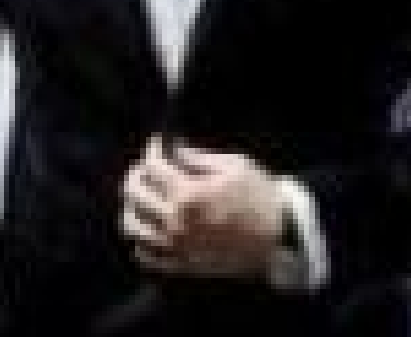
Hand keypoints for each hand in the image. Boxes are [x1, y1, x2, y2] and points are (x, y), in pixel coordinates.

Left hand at [118, 134, 282, 279]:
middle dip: (138, 173)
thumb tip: (172, 149)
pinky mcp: (180, 266)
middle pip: (134, 193)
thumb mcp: (232, 165)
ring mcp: (175, 247)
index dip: (152, 150)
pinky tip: (146, 226)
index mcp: (187, 194)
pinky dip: (139, 239)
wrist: (278, 236)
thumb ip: (195, 156)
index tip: (157, 143)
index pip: (151, 167)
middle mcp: (174, 222)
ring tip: (142, 194)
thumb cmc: (258, 195)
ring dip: (132, 204)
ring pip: (132, 224)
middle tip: (148, 165)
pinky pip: (145, 255)